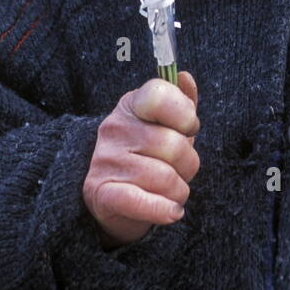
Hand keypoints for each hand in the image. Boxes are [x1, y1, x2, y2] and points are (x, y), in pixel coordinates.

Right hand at [83, 70, 199, 247]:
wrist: (110, 199)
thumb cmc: (147, 157)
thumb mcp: (165, 127)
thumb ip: (180, 102)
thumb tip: (186, 77)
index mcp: (132, 105)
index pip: (160, 95)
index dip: (184, 114)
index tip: (189, 129)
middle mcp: (115, 128)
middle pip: (173, 145)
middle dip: (189, 164)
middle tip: (181, 170)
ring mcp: (106, 160)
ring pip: (165, 178)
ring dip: (179, 191)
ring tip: (173, 192)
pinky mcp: (101, 193)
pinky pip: (144, 203)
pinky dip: (165, 210)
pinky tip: (171, 211)